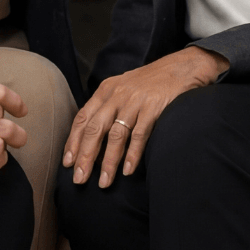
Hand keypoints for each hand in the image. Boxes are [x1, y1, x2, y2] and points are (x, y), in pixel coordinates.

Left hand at [62, 46, 226, 187]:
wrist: (182, 68)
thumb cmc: (150, 82)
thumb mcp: (123, 88)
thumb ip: (108, 107)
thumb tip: (92, 137)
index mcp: (106, 91)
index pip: (82, 118)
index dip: (73, 141)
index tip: (67, 162)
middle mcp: (117, 95)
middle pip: (95, 129)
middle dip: (84, 156)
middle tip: (78, 179)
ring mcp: (135, 101)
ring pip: (116, 135)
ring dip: (108, 161)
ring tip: (104, 182)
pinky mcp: (154, 108)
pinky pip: (140, 135)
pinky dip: (133, 154)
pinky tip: (128, 171)